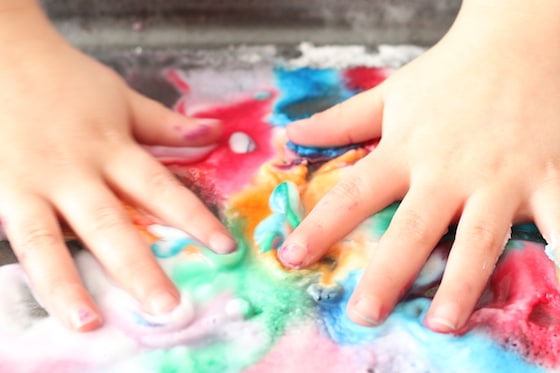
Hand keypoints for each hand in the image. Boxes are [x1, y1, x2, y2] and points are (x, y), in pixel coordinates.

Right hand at [0, 3, 234, 330]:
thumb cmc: (66, 82)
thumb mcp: (122, 99)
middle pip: (110, 225)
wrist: (2, 56)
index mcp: (111, 148)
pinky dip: (32, 271)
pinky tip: (47, 301)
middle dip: (139, 269)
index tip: (224, 249)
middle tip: (167, 307)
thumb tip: (214, 133)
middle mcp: (74, 172)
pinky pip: (17, 236)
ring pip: (49, 241)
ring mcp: (31, 187)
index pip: (160, 189)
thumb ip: (166, 125)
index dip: (194, 220)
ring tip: (89, 324)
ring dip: (69, 286)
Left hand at [279, 1, 559, 332]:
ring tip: (442, 325)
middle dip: (386, 274)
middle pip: (412, 228)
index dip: (320, 227)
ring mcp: (499, 179)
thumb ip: (339, 122)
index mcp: (406, 151)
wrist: (516, 42)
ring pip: (478, 238)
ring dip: (462, 284)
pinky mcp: (547, 179)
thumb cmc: (449, 73)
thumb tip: (290, 135)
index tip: (291, 257)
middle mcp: (448, 171)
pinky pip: (559, 221)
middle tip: (363, 316)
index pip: (353, 194)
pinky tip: (558, 282)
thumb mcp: (388, 96)